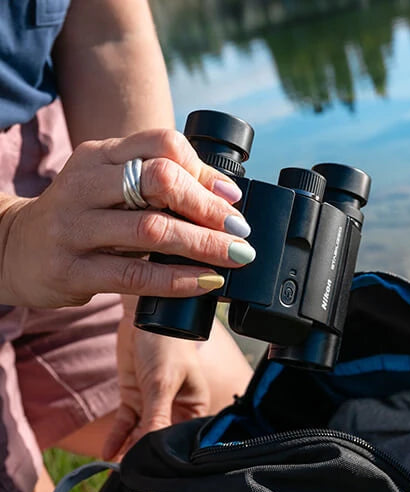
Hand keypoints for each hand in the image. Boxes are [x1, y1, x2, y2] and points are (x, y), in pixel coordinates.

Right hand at [0, 129, 254, 307]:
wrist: (15, 250)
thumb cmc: (84, 215)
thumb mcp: (113, 186)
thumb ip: (160, 183)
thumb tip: (227, 195)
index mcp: (100, 156)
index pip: (161, 144)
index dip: (203, 170)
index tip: (231, 197)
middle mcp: (84, 185)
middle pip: (159, 181)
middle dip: (209, 208)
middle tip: (240, 229)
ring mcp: (74, 228)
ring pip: (151, 230)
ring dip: (204, 244)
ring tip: (236, 255)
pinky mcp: (71, 270)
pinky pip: (134, 276)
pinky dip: (178, 279)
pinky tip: (207, 281)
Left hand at [102, 296, 209, 459]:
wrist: (145, 314)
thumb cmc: (168, 341)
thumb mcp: (162, 382)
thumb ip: (157, 416)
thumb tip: (153, 446)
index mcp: (195, 403)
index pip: (185, 435)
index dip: (172, 449)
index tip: (157, 461)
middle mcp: (177, 406)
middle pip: (162, 435)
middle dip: (149, 450)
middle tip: (135, 465)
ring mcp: (153, 402)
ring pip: (142, 432)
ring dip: (131, 447)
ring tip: (120, 464)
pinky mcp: (134, 397)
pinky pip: (126, 423)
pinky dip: (118, 437)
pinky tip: (109, 451)